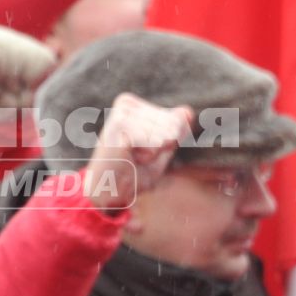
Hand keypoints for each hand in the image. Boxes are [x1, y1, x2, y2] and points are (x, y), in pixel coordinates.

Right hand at [81, 93, 192, 211]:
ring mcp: (122, 112)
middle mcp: (127, 103)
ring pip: (164, 133)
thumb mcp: (163, 151)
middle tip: (137, 156)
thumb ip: (178, 131)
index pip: (179, 118)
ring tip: (130, 157)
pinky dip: (147, 155)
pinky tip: (127, 157)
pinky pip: (154, 140)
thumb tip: (188, 111)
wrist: (107, 191)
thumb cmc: (134, 173)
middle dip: (162, 148)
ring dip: (153, 153)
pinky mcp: (119, 124)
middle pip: (173, 124)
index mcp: (136, 105)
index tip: (145, 150)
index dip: (170, 143)